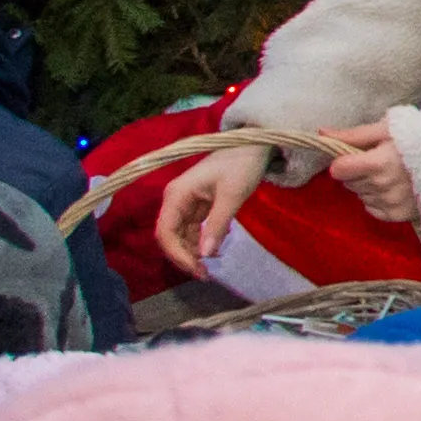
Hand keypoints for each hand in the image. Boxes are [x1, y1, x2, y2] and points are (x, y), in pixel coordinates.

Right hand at [149, 143, 273, 280]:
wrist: (254, 145)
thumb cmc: (242, 164)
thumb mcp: (232, 195)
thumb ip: (217, 224)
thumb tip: (204, 254)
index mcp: (177, 194)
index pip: (165, 231)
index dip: (177, 254)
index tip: (196, 268)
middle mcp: (176, 199)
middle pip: (170, 236)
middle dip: (184, 256)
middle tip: (205, 275)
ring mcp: (186, 202)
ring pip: (181, 235)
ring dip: (193, 252)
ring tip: (210, 268)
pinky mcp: (198, 205)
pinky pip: (193, 229)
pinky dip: (202, 241)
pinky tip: (216, 249)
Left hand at [313, 122, 420, 234]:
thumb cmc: (419, 139)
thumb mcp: (387, 129)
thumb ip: (354, 135)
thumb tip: (322, 133)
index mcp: (377, 163)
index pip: (338, 170)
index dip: (343, 162)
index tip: (355, 157)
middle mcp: (381, 186)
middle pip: (348, 182)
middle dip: (357, 172)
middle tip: (379, 162)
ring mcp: (389, 203)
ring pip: (360, 195)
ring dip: (368, 186)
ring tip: (390, 174)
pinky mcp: (396, 216)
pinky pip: (371, 208)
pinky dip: (377, 199)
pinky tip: (393, 188)